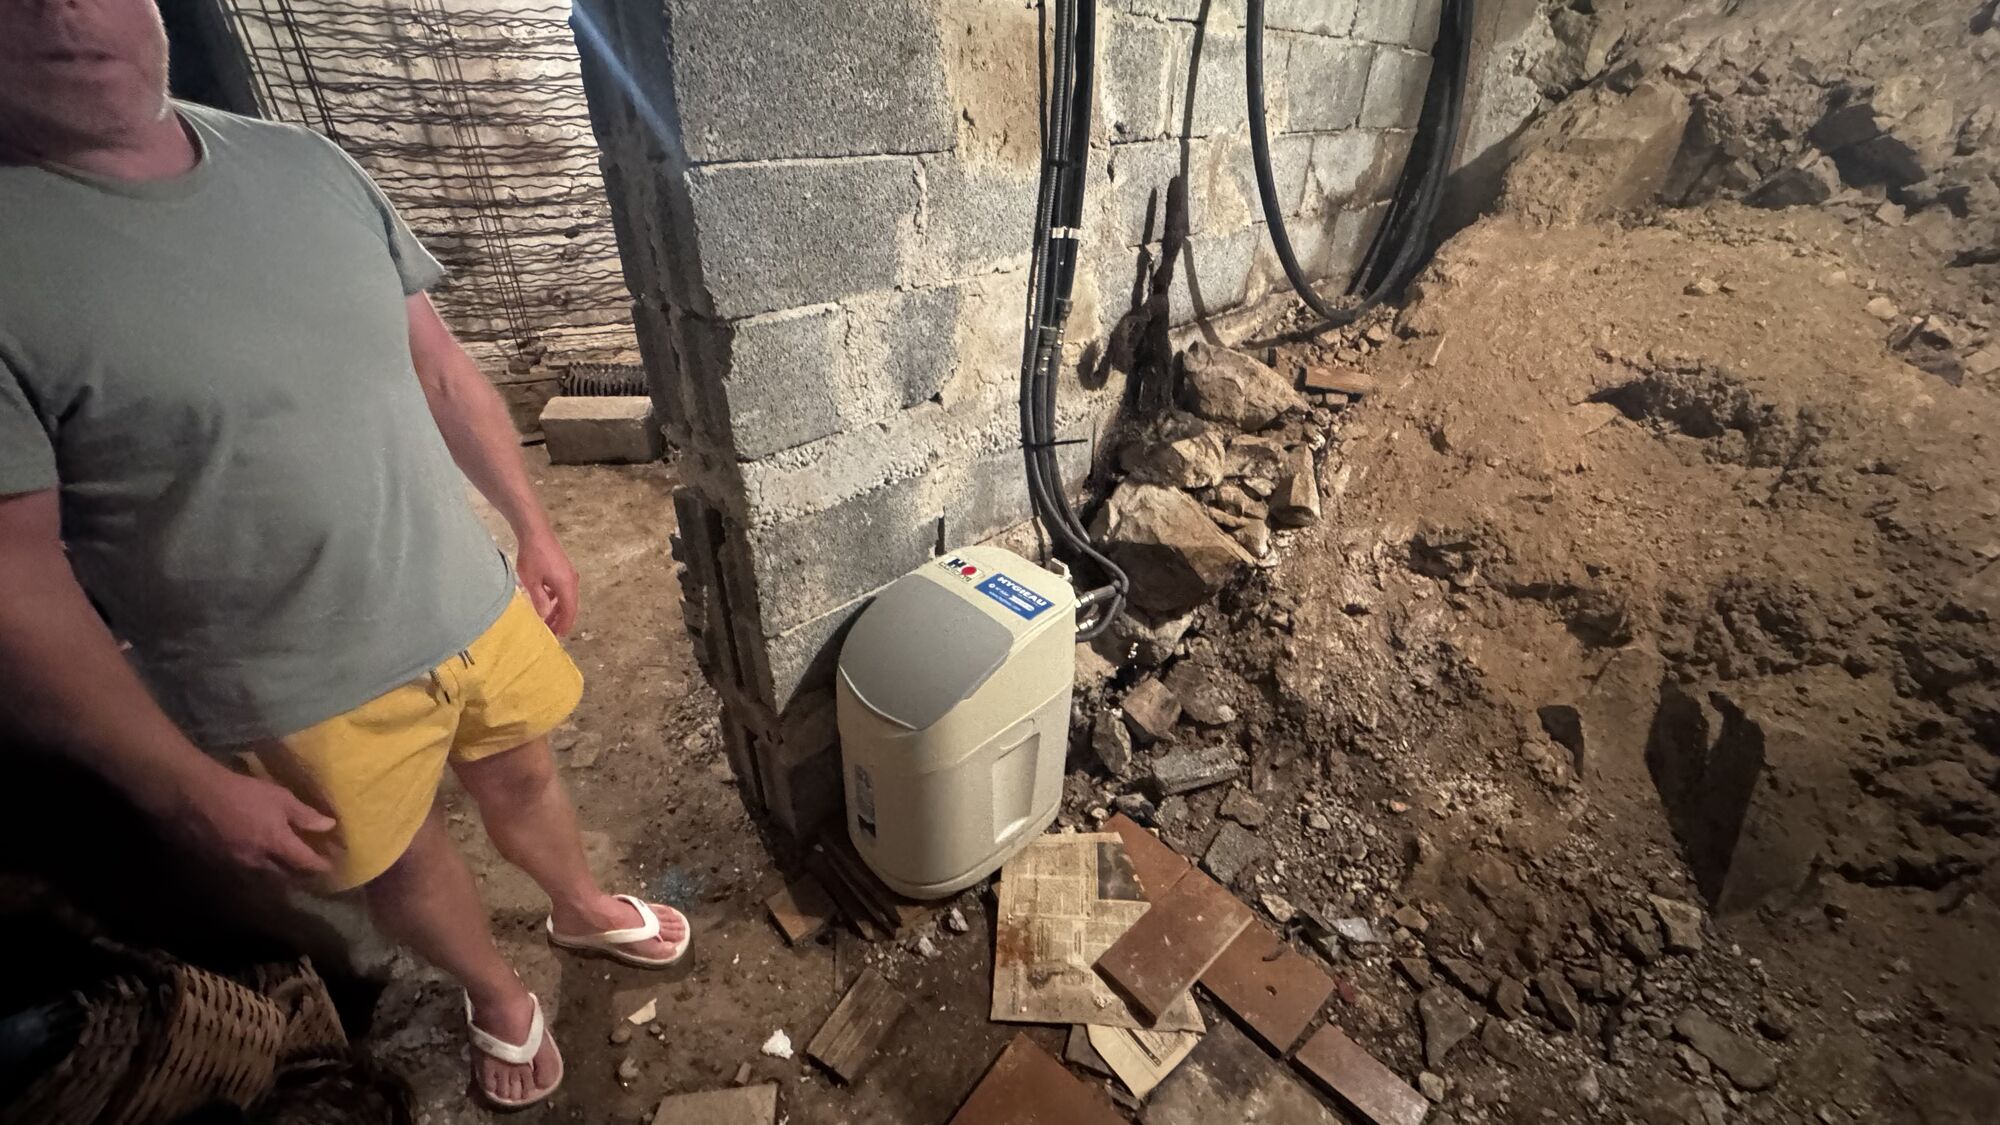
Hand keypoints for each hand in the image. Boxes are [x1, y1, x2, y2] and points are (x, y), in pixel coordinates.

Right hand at [162, 765, 335, 877]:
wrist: (193, 796)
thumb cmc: (241, 792)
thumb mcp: (279, 798)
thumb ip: (304, 814)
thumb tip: (329, 826)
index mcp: (276, 844)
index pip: (305, 862)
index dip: (319, 865)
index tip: (330, 867)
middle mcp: (257, 861)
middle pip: (284, 876)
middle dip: (299, 875)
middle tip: (309, 871)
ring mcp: (235, 865)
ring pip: (262, 877)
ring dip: (277, 876)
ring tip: (285, 871)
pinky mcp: (217, 863)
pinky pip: (242, 873)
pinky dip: (254, 871)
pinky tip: (255, 863)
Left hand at [517, 532, 580, 636]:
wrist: (535, 532)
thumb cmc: (533, 556)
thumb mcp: (532, 581)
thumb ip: (539, 600)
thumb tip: (545, 615)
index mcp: (567, 586)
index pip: (569, 611)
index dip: (564, 625)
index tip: (558, 636)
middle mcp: (572, 581)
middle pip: (570, 605)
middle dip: (562, 619)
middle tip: (551, 632)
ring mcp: (568, 574)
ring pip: (566, 597)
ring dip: (558, 609)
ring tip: (547, 619)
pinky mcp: (562, 568)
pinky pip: (562, 589)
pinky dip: (556, 598)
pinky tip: (545, 601)